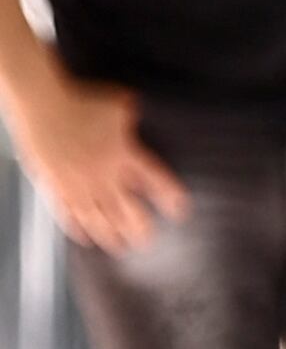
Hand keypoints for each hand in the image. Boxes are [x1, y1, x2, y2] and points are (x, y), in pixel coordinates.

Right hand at [5, 76, 183, 251]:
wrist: (41, 102)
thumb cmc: (81, 100)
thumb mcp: (119, 103)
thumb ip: (134, 115)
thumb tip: (142, 116)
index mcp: (125, 154)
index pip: (157, 182)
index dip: (171, 198)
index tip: (180, 211)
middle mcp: (104, 174)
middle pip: (128, 211)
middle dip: (140, 228)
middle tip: (147, 240)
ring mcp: (78, 183)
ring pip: (99, 218)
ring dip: (111, 236)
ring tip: (120, 248)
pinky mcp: (55, 185)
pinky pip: (68, 213)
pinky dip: (78, 228)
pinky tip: (85, 239)